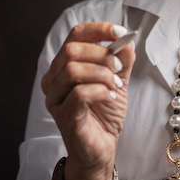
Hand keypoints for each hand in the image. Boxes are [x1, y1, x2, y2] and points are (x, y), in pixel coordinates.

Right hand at [41, 22, 135, 179]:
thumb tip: (127, 40)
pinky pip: (79, 94)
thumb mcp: (117, 80)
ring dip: (101, 74)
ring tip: (116, 86)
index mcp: (64, 65)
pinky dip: (100, 91)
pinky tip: (110, 97)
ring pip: (72, 70)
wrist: (102, 149)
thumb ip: (121, 60)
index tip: (121, 33)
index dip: (98, 30)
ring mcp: (55, 99)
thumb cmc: (104, 113)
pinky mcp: (63, 117)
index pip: (74, 35)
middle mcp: (53, 79)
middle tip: (119, 68)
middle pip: (71, 50)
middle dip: (101, 55)